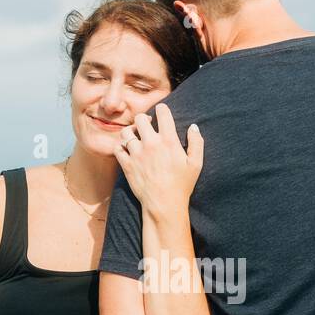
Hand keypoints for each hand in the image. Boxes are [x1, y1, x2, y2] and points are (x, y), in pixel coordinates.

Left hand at [113, 104, 203, 218]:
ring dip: (131, 132)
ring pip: (126, 132)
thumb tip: (193, 127)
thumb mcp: (196, 164)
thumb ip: (197, 143)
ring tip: (135, 137)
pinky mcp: (126, 164)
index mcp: (169, 140)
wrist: (164, 204)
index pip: (163, 112)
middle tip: (147, 124)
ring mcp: (136, 154)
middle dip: (144, 118)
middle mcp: (151, 143)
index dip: (162, 109)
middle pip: (141, 118)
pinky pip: (117, 148)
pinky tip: (128, 150)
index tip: (162, 112)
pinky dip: (121, 147)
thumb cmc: (182, 185)